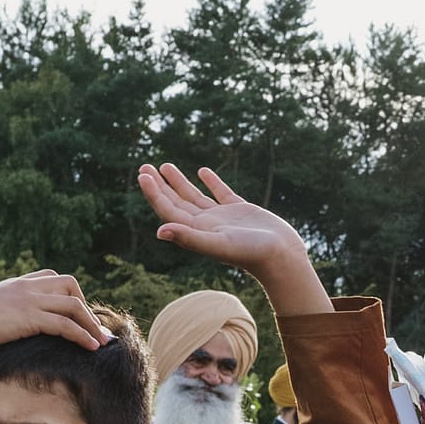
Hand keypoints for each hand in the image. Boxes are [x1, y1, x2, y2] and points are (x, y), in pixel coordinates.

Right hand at [0, 270, 107, 361]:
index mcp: (14, 285)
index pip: (51, 277)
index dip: (69, 294)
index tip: (78, 315)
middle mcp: (25, 288)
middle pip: (70, 285)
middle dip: (86, 307)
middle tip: (94, 329)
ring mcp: (28, 301)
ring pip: (74, 305)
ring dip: (93, 324)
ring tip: (103, 342)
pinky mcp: (29, 318)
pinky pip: (66, 324)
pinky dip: (84, 335)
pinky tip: (92, 348)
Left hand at [137, 163, 329, 314]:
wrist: (281, 257)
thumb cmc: (251, 254)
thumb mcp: (218, 244)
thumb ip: (189, 237)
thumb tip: (159, 232)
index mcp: (197, 232)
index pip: (169, 210)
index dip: (154, 193)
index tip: (143, 174)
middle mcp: (206, 225)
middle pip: (176, 202)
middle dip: (160, 185)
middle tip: (145, 167)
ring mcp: (223, 217)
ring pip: (195, 197)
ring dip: (179, 182)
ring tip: (165, 166)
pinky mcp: (240, 210)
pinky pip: (221, 193)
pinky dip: (211, 182)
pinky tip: (203, 171)